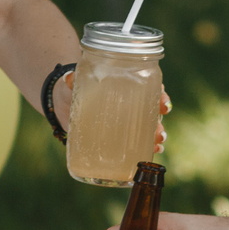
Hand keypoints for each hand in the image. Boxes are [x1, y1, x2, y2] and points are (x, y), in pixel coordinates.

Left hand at [51, 73, 170, 151]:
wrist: (65, 102)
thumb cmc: (75, 88)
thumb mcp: (74, 82)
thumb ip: (73, 80)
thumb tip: (69, 79)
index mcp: (126, 85)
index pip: (151, 87)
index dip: (161, 96)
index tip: (164, 105)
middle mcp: (131, 102)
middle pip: (152, 110)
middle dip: (159, 121)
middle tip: (159, 131)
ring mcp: (126, 120)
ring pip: (149, 126)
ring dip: (157, 135)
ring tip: (158, 142)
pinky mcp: (119, 135)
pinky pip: (138, 141)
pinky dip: (147, 147)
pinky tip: (153, 150)